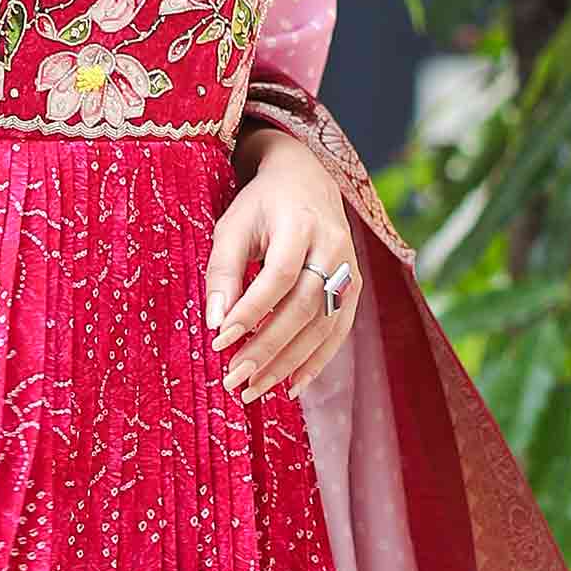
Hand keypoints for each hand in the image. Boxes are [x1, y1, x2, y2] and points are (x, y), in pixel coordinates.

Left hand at [206, 132, 360, 400]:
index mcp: (300, 225)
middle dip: (267, 347)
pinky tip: (291, 386)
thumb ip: (223, 271)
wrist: (307, 182)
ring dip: (288, 363)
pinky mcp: (354, 289)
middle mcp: (333, 249)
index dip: (251, 312)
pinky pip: (337, 332)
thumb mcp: (233, 227)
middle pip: (303, 307)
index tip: (221, 341)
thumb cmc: (261, 206)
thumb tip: (215, 322)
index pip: (279, 277)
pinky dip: (315, 362)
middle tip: (235, 378)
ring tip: (254, 388)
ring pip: (322, 326)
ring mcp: (349, 270)